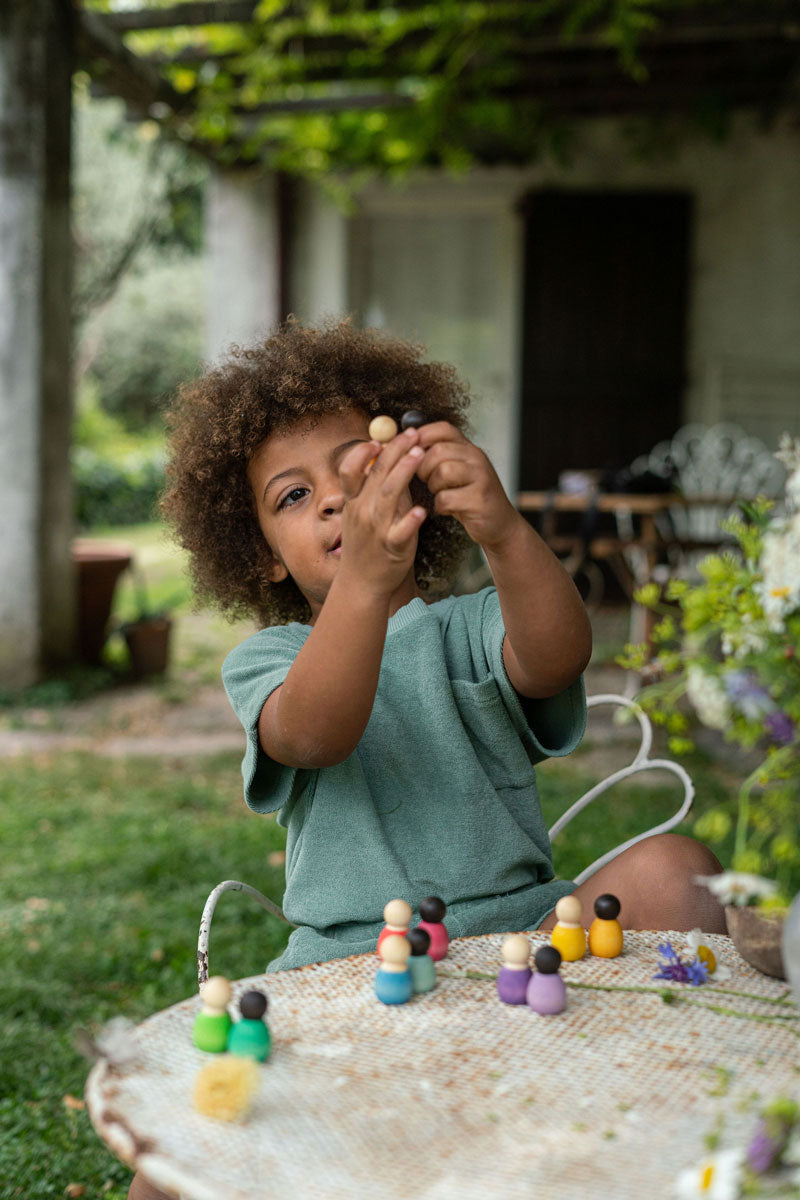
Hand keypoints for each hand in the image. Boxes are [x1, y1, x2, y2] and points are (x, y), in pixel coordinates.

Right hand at [335, 427, 426, 598]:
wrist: (361, 583)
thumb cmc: (365, 545)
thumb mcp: (361, 515)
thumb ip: (374, 489)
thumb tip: (386, 459)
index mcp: (353, 503)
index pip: (351, 471)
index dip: (362, 452)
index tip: (378, 439)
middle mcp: (363, 513)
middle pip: (376, 475)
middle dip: (395, 451)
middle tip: (412, 433)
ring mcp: (377, 530)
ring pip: (389, 497)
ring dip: (404, 473)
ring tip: (420, 455)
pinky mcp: (393, 547)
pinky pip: (401, 532)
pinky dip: (411, 521)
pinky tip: (423, 510)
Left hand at [414, 422, 518, 549]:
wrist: (499, 522)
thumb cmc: (469, 497)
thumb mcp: (457, 471)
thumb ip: (440, 457)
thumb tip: (408, 444)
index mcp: (469, 449)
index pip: (444, 429)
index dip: (423, 436)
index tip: (413, 453)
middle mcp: (477, 458)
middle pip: (438, 451)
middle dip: (424, 468)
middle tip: (426, 481)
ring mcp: (481, 478)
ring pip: (443, 472)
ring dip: (433, 486)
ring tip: (439, 493)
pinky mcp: (480, 499)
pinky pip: (447, 498)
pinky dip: (440, 506)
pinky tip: (447, 508)